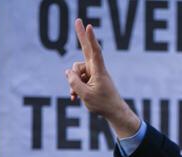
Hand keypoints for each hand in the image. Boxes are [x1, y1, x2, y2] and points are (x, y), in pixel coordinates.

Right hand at [67, 19, 139, 137]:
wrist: (114, 112)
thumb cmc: (102, 104)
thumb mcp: (85, 95)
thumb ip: (74, 82)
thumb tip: (67, 72)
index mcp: (99, 71)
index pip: (95, 52)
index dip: (90, 39)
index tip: (89, 27)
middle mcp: (96, 69)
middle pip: (87, 49)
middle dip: (81, 35)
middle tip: (78, 20)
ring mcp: (93, 73)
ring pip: (76, 71)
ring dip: (73, 82)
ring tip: (76, 95)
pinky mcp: (91, 78)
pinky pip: (78, 78)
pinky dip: (75, 87)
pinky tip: (74, 97)